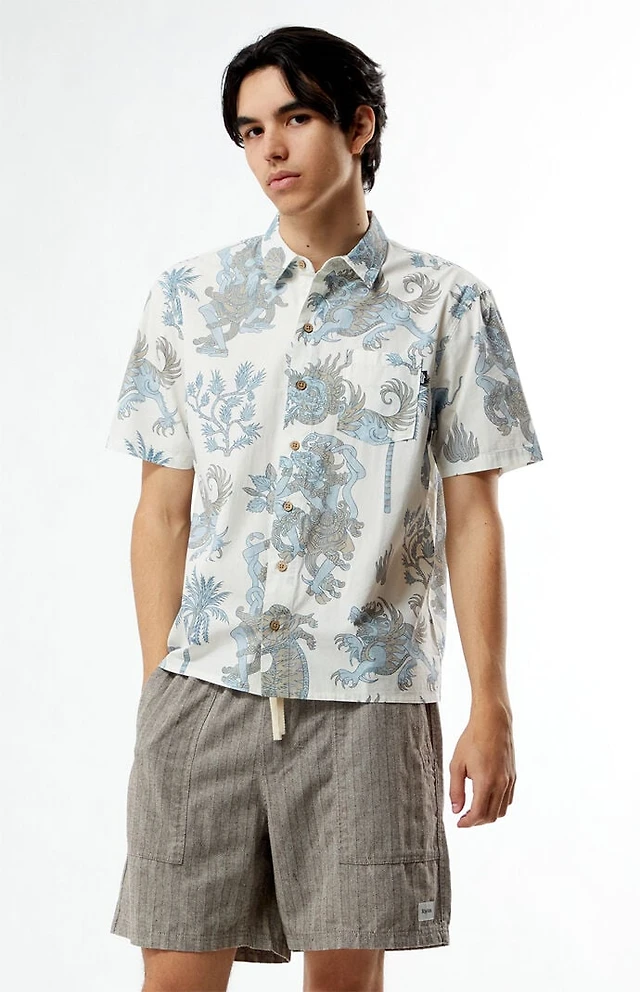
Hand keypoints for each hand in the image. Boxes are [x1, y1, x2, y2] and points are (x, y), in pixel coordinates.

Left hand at [449, 702, 515, 826]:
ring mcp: (509, 781)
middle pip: (491, 816)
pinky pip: (508, 800)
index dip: (468, 823)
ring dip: (488, 815)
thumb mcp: (457, 764)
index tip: (459, 823)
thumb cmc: (473, 739)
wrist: (493, 722)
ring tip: (474, 809)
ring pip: (501, 810)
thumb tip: (456, 810)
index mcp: (485, 782)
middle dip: (477, 822)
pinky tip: (486, 798)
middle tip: (464, 818)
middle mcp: (501, 784)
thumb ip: (456, 789)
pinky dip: (498, 806)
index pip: (478, 814)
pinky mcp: (513, 776)